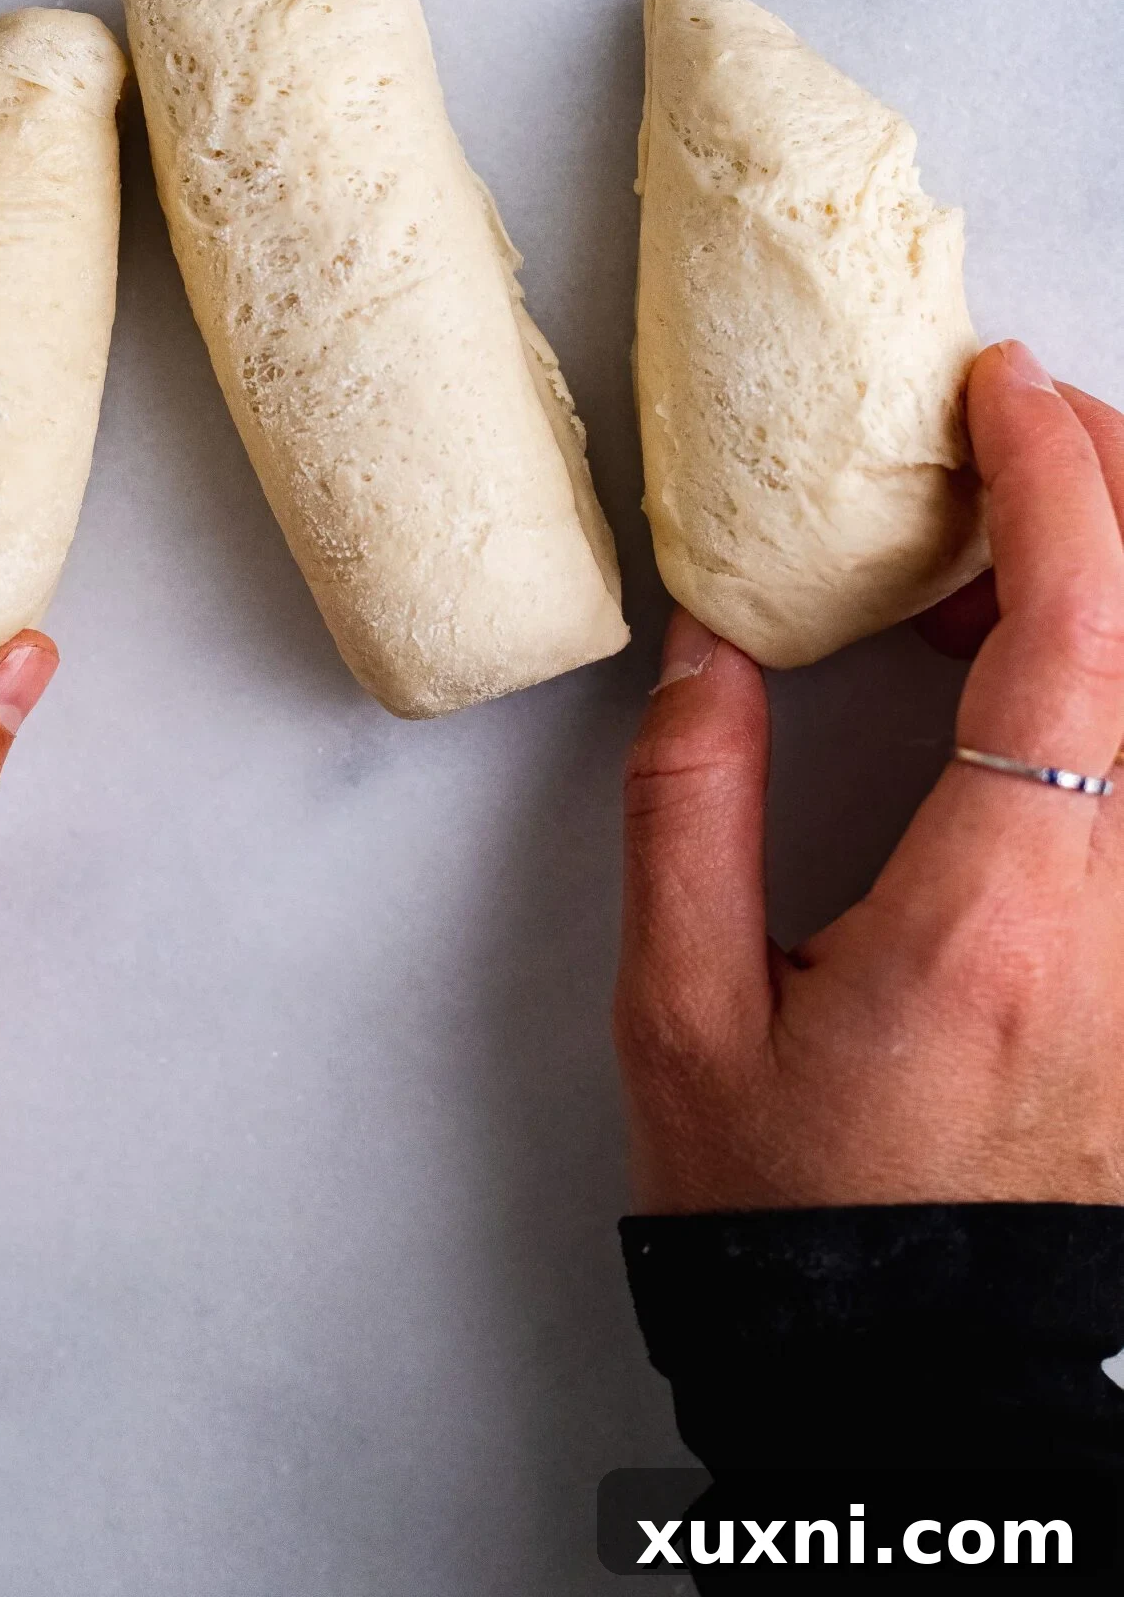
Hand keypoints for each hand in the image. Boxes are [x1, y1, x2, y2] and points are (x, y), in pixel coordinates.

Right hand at [616, 338, 1123, 1211]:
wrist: (924, 1380)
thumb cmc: (802, 1220)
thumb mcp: (684, 1015)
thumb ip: (689, 807)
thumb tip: (709, 642)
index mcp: (1001, 915)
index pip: (1078, 642)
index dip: (1054, 486)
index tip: (1001, 384)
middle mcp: (1122, 913)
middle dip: (1118, 485)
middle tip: (1019, 412)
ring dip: (1110, 570)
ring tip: (990, 518)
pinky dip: (1099, 660)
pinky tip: (1001, 646)